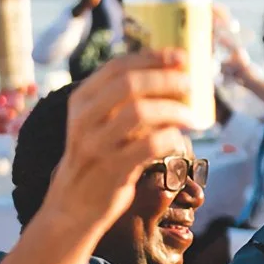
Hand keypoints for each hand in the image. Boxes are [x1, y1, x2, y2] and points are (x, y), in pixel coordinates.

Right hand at [41, 50, 194, 235]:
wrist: (72, 206)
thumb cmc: (97, 158)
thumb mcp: (97, 124)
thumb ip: (123, 103)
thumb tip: (173, 76)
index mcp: (81, 101)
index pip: (117, 67)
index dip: (152, 58)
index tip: (181, 57)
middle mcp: (84, 119)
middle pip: (130, 84)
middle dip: (166, 79)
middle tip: (190, 83)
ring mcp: (96, 145)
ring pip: (140, 112)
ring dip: (173, 109)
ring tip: (191, 116)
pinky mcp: (112, 170)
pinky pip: (149, 146)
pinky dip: (170, 138)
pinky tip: (178, 140)